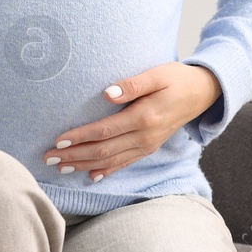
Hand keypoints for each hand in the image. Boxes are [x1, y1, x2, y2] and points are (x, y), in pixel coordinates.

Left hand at [45, 62, 222, 181]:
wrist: (202, 93)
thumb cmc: (177, 78)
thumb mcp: (157, 74)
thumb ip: (133, 84)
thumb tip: (107, 93)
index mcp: (144, 117)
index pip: (104, 131)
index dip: (80, 136)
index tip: (58, 140)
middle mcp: (145, 136)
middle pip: (103, 150)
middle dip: (74, 155)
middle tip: (49, 158)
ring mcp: (147, 145)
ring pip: (111, 160)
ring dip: (84, 165)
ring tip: (61, 167)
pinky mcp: (149, 147)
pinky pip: (125, 163)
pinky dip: (107, 171)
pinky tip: (92, 177)